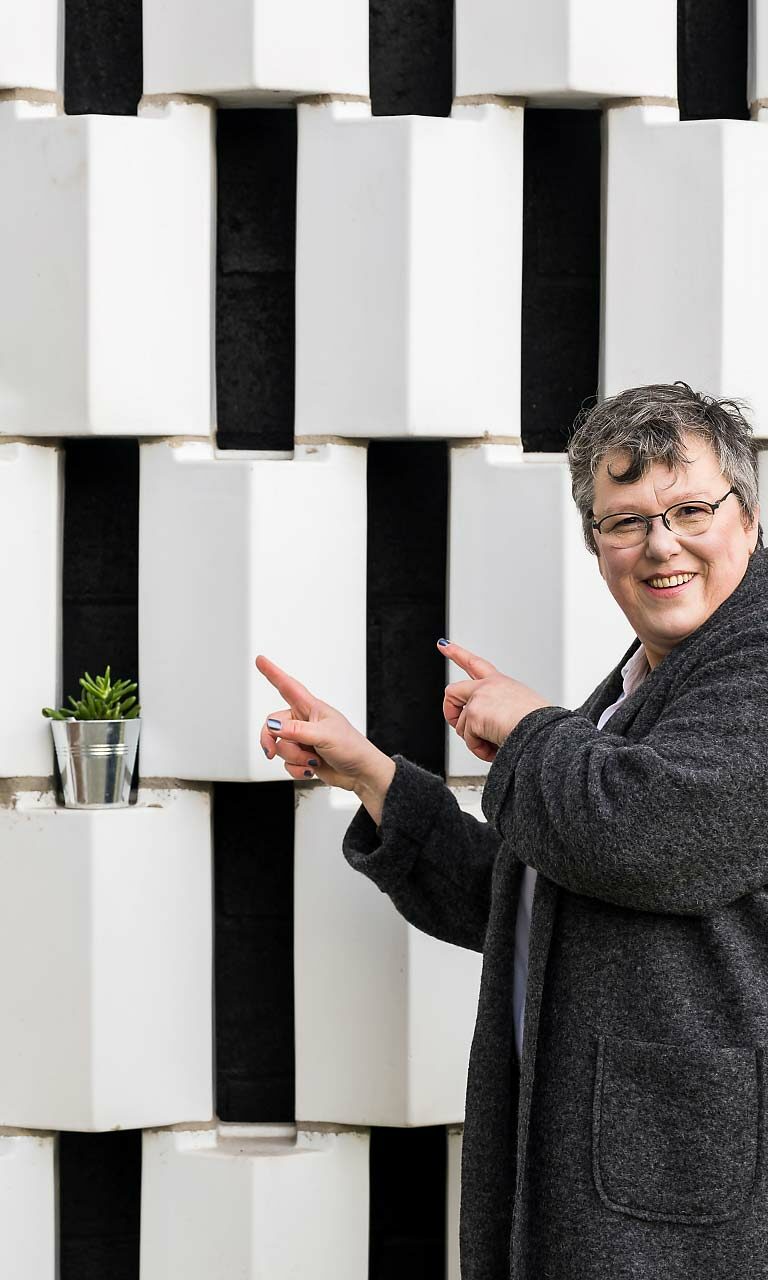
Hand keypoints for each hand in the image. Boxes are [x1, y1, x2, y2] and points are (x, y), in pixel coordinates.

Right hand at [255, 655, 391, 795]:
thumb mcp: (324, 735)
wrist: (360, 773)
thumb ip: (297, 730)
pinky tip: (311, 768)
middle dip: (272, 740)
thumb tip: (273, 726)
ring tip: (312, 759)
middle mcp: (303, 722)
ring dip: (293, 757)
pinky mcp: (302, 757)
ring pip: (279, 746)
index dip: (273, 672)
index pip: (288, 686)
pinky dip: (296, 769)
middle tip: (271, 751)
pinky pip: (285, 763)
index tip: (260, 660)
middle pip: (272, 725)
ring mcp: (302, 740)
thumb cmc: (351, 747)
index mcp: (311, 708)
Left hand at [438, 641, 551, 762]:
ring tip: (496, 742)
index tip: (443, 645)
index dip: (457, 653)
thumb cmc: (540, 724)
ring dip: (475, 740)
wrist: (543, 729)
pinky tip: (495, 747)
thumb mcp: (521, 709)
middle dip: (449, 711)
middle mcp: (488, 685)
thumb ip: (499, 711)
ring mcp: (479, 698)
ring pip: (460, 725)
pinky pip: (468, 740)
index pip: (476, 664)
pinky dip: (479, 749)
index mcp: (500, 683)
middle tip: (457, 724)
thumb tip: (485, 730)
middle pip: (452, 691)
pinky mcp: (473, 713)